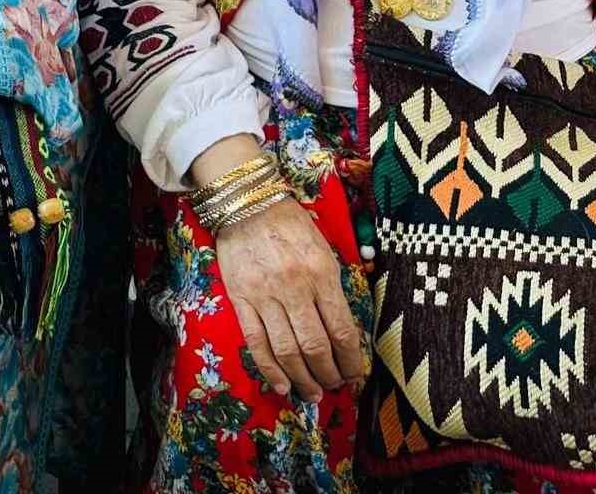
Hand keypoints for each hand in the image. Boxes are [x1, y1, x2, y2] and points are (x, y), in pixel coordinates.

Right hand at [213, 197, 366, 401]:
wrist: (247, 201)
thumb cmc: (291, 225)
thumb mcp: (324, 250)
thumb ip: (333, 289)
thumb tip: (343, 332)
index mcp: (321, 273)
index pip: (342, 330)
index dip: (351, 361)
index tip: (355, 375)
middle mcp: (294, 287)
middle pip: (316, 347)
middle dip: (329, 375)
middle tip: (334, 385)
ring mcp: (264, 295)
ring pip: (287, 351)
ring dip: (303, 380)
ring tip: (312, 393)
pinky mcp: (240, 298)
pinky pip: (256, 343)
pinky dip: (270, 370)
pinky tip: (282, 386)